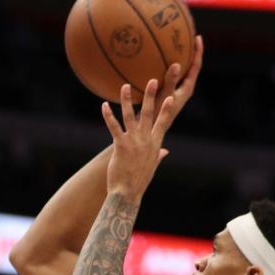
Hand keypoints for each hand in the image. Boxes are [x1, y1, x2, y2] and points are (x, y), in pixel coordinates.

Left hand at [103, 78, 176, 202]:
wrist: (127, 193)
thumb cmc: (139, 181)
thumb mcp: (152, 167)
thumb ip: (159, 156)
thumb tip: (166, 152)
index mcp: (154, 144)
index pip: (163, 123)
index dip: (167, 110)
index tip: (171, 97)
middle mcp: (145, 141)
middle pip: (149, 114)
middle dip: (151, 96)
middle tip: (153, 80)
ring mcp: (133, 142)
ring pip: (130, 116)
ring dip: (127, 100)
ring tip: (125, 86)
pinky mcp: (120, 146)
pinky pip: (114, 127)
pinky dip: (108, 116)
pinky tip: (104, 105)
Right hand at [160, 34, 203, 127]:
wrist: (149, 129)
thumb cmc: (158, 115)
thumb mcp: (164, 96)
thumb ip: (171, 81)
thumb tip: (178, 64)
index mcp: (187, 89)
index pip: (196, 67)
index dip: (198, 52)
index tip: (197, 37)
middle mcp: (182, 89)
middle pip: (189, 65)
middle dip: (189, 50)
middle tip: (186, 34)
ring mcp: (174, 90)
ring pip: (178, 69)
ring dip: (176, 56)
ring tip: (171, 41)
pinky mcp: (165, 91)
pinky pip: (166, 73)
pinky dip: (162, 63)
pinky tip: (152, 56)